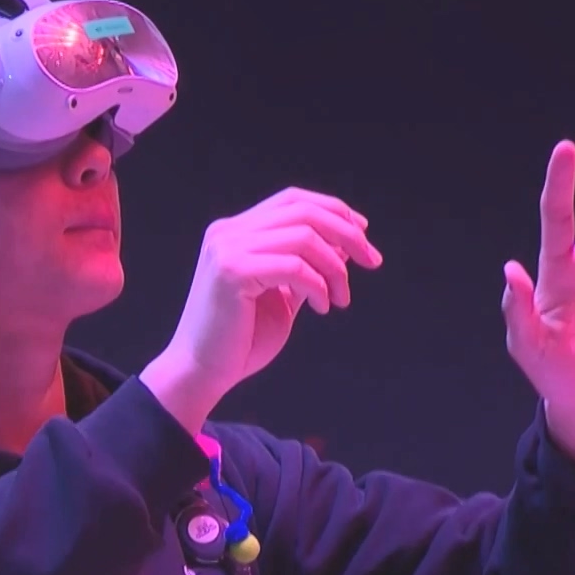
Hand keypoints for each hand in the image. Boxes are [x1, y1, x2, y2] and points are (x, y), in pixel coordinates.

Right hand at [143, 188, 382, 432]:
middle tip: (372, 261)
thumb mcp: (283, 295)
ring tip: (341, 299)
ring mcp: (226, 249)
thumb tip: (346, 245)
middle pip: (302, 211)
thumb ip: (306, 267)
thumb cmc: (241, 340)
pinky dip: (318, 286)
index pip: (292, 201)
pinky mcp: (231, 272)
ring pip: (303, 236)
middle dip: (347, 233)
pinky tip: (322, 307)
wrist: (201, 373)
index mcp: (236, 231)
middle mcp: (228, 232)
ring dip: (336, 268)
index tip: (364, 235)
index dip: (333, 210)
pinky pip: (293, 266)